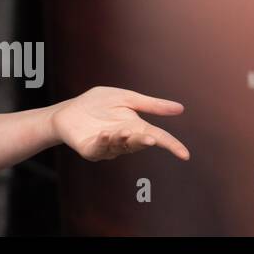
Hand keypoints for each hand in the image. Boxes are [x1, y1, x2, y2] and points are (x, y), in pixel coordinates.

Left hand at [51, 86, 189, 161]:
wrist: (69, 110)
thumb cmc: (98, 104)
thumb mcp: (126, 99)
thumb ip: (151, 105)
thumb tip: (180, 108)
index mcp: (136, 127)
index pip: (158, 138)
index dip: (171, 145)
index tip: (184, 154)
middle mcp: (124, 140)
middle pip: (138, 143)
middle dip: (144, 142)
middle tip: (151, 139)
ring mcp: (108, 147)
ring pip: (119, 147)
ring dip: (122, 140)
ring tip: (125, 131)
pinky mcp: (91, 150)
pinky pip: (98, 148)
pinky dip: (102, 142)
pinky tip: (104, 134)